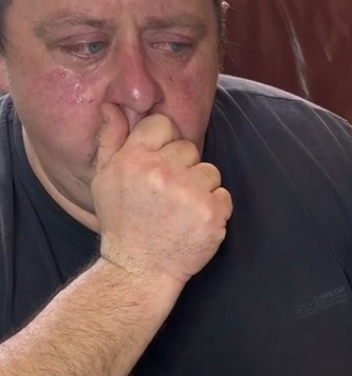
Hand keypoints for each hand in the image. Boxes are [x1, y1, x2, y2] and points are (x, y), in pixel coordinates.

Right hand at [91, 104, 232, 286]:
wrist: (139, 271)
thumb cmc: (121, 223)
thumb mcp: (104, 179)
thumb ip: (111, 138)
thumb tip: (113, 105)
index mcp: (133, 159)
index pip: (163, 124)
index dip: (164, 144)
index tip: (159, 166)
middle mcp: (161, 172)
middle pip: (189, 148)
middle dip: (182, 169)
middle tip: (166, 196)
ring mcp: (189, 193)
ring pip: (209, 171)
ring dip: (200, 189)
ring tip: (179, 211)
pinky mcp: (212, 213)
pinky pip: (224, 195)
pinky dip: (214, 210)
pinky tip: (193, 223)